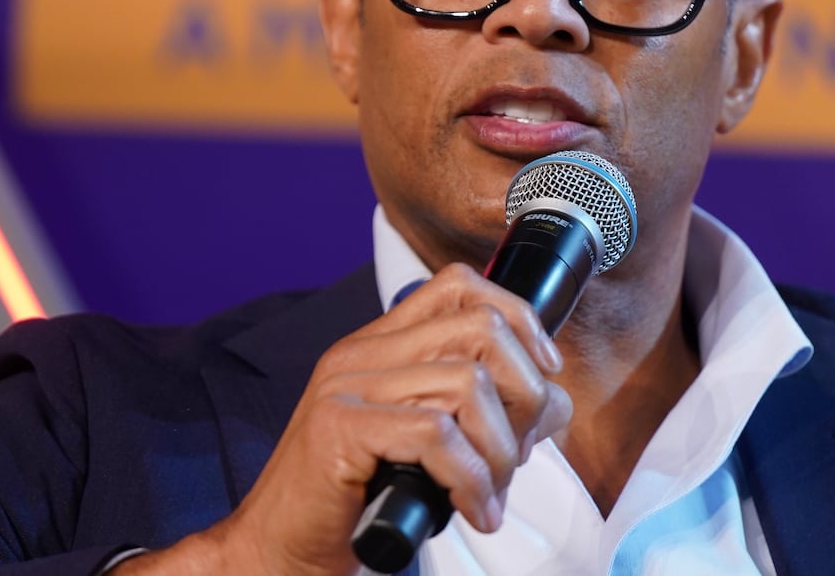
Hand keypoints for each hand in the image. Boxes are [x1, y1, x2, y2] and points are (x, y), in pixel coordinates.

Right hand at [121, 264, 571, 574]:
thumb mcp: (428, 448)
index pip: (458, 285)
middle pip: (478, 329)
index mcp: (378, 347)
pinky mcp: (339, 430)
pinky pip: (436, 435)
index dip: (518, 320)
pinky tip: (471, 510)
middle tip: (519, 454)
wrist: (280, 550)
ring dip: (499, 451)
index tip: (543, 373)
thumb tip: (554, 402)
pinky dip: (471, 479)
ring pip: (466, 384)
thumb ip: (481, 415)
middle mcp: (360, 355)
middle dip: (523, 394)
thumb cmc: (355, 503)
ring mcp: (346, 389)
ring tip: (489, 494)